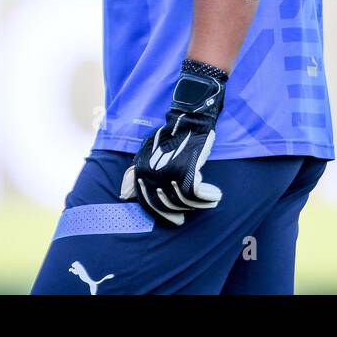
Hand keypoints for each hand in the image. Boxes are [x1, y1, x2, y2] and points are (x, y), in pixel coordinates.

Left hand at [120, 58, 229, 225]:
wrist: (189, 118)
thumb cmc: (170, 136)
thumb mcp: (145, 153)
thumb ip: (135, 173)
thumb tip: (122, 194)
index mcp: (141, 170)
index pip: (146, 201)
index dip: (160, 214)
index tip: (174, 218)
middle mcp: (152, 174)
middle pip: (164, 204)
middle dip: (175, 214)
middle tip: (184, 218)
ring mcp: (169, 173)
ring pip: (182, 202)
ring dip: (197, 205)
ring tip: (207, 201)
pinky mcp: (187, 171)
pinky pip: (196, 195)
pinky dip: (207, 198)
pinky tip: (214, 195)